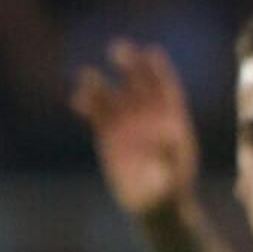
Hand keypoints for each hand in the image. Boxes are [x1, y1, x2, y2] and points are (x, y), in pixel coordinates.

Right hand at [70, 38, 201, 217]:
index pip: (164, 83)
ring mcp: (127, 122)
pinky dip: (87, 104)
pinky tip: (76, 98)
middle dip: (129, 63)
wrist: (156, 203)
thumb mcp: (176, 174)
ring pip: (112, 95)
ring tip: (85, 75)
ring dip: (99, 83)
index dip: (157, 68)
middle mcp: (148, 113)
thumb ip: (172, 156)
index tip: (149, 53)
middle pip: (138, 81)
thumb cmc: (172, 188)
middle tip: (117, 48)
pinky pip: (96, 114)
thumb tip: (165, 139)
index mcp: (171, 114)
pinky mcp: (108, 135)